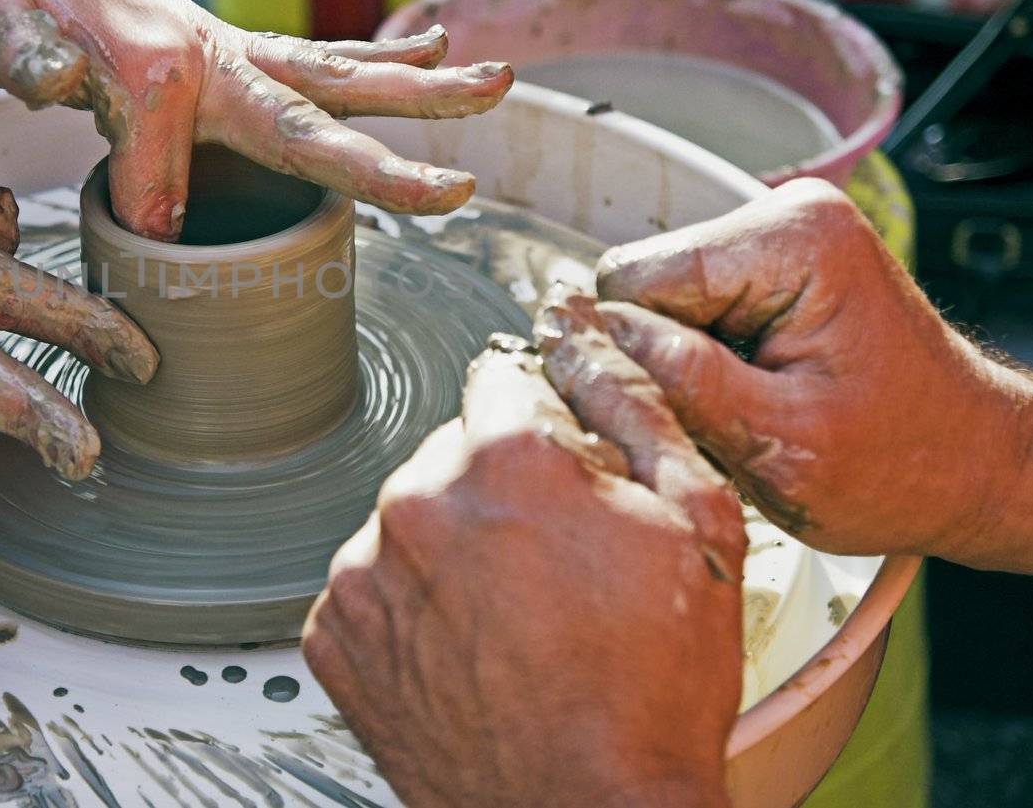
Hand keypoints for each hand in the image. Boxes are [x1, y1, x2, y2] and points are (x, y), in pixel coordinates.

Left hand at [0, 0, 512, 239]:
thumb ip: (24, 56)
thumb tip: (74, 91)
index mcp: (151, 60)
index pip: (171, 165)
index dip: (147, 203)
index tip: (122, 234)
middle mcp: (207, 51)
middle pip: (314, 110)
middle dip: (385, 160)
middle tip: (457, 189)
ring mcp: (223, 47)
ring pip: (336, 75)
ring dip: (414, 88)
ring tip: (495, 82)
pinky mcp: (223, 47)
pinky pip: (313, 58)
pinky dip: (371, 60)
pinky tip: (423, 52)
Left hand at [303, 291, 741, 807]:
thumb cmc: (650, 692)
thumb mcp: (697, 523)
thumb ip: (635, 406)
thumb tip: (591, 340)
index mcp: (503, 459)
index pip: (502, 377)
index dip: (544, 420)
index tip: (560, 465)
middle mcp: (417, 502)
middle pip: (455, 454)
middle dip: (501, 489)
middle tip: (558, 565)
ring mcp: (367, 572)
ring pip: (411, 520)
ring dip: (453, 549)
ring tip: (516, 620)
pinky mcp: (336, 634)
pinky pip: (373, 586)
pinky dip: (412, 608)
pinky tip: (470, 648)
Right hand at [596, 178, 1032, 569]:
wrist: (972, 463)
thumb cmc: (905, 465)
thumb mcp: (783, 446)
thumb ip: (682, 383)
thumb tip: (587, 337)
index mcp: (792, 240)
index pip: (634, 279)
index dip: (635, 354)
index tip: (678, 413)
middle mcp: (782, 216)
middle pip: (642, 285)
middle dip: (662, 361)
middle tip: (724, 423)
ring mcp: (776, 236)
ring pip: (656, 302)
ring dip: (681, 367)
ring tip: (744, 413)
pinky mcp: (769, 267)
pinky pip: (687, 310)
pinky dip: (702, 364)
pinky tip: (749, 397)